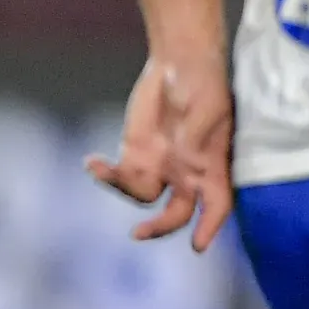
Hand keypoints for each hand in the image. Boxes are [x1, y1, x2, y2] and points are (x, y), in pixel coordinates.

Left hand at [86, 52, 236, 250]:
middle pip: (178, 213)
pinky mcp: (135, 153)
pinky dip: (102, 173)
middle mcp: (187, 173)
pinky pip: (118, 176)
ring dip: (123, 188)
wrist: (178, 62)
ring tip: (103, 169)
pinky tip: (91, 162)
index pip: (217, 204)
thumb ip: (196, 135)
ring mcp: (161, 165)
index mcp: (213, 165)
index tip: (198, 246)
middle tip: (139, 233)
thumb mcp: (208, 107)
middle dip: (161, 226)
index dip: (210, 226)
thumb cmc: (203, 83)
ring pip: (143, 196)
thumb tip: (186, 157)